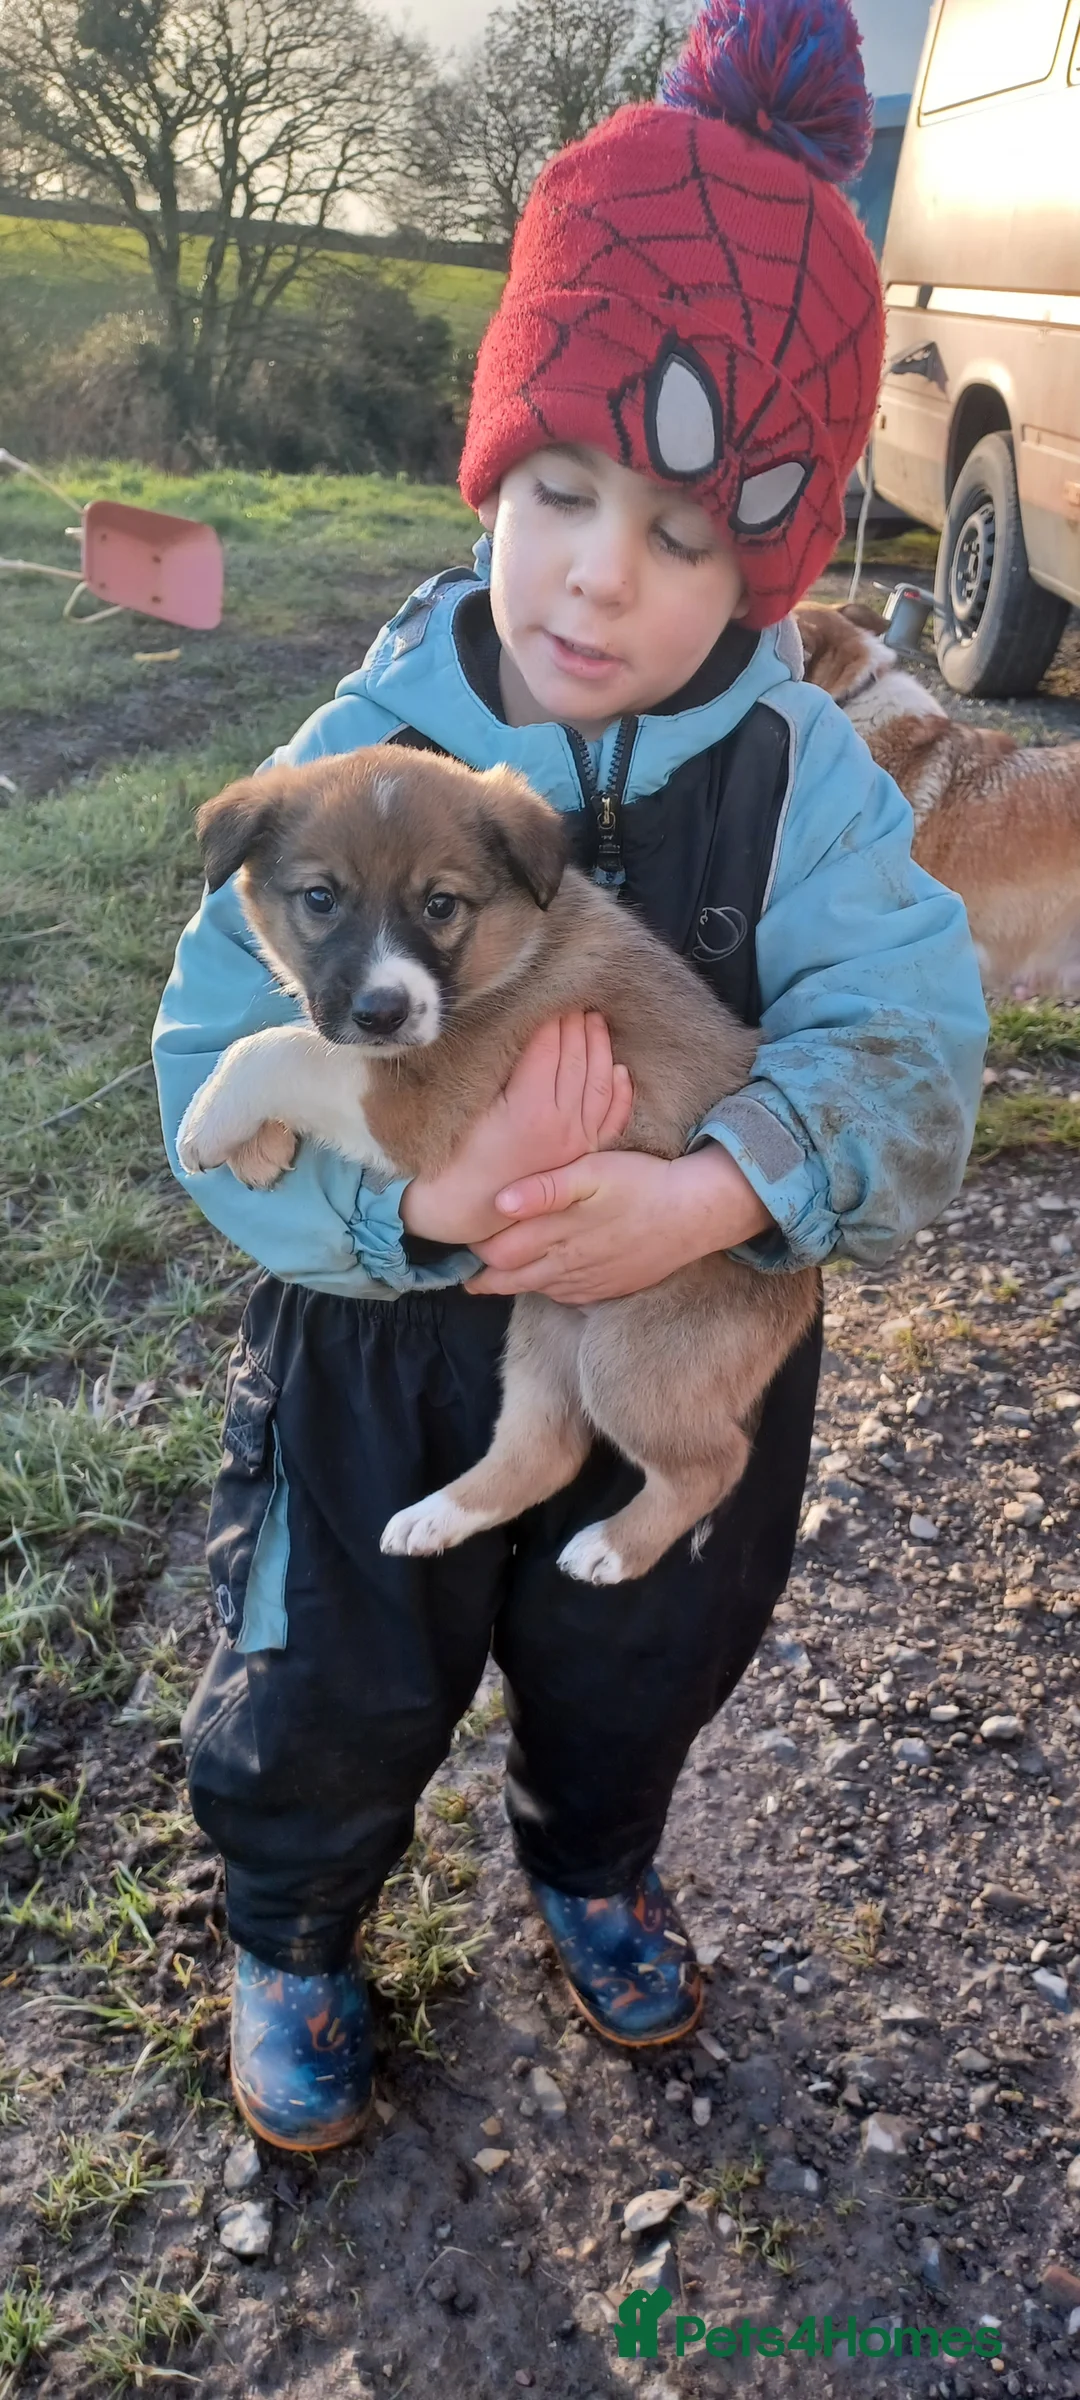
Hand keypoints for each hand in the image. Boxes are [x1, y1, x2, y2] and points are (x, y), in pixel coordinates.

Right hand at [400, 1011, 632, 1248]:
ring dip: (600, 1047)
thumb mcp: (469, 1107)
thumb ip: (497, 1068)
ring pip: (600, 1083)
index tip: (550, 992)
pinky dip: (620, 1091)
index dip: (550, 1016)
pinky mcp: (585, 1155)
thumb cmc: (456, 1155)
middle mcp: (562, 1124)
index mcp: (531, 1108)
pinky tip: (619, 1069)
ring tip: (595, 1019)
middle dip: (576, 1023)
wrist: (465, 1210)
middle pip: (577, 1059)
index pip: (548, 1046)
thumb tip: (516, 1027)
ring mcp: (578, 1142)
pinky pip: (612, 1118)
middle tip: (575, 995)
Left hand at [465, 1144, 773, 1303]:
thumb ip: (543, 1188)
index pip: (496, 1252)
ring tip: (491, 1276)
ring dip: (511, 1284)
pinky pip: (565, 1297)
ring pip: (535, 1290)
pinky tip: (542, 1279)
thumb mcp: (592, 1172)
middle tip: (465, 1267)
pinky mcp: (606, 1290)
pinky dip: (545, 1289)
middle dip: (482, 1275)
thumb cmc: (640, 1183)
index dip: (474, 1247)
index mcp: (554, 1234)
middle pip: (508, 1279)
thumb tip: (498, 1203)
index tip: (462, 1234)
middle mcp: (564, 1265)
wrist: (692, 1214)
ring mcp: (586, 1283)